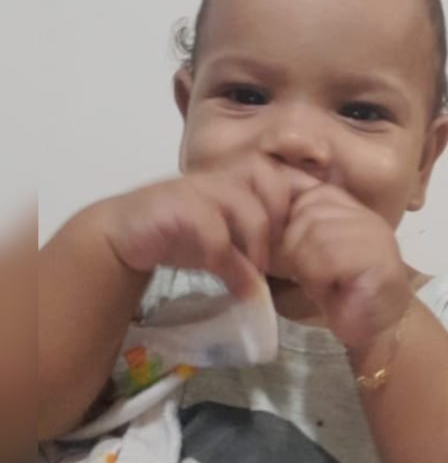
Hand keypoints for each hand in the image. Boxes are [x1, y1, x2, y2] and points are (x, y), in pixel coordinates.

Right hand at [96, 154, 318, 294]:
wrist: (123, 236)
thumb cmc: (181, 235)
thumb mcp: (228, 242)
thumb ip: (258, 246)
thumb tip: (296, 273)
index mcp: (239, 179)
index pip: (284, 176)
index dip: (303, 203)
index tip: (308, 240)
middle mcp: (222, 176)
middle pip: (272, 180)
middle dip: (284, 219)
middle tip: (285, 256)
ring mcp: (199, 187)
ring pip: (246, 204)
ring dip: (258, 244)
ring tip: (259, 274)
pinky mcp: (177, 205)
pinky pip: (214, 230)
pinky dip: (229, 263)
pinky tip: (235, 286)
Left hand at [280, 184, 412, 347]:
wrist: (379, 330)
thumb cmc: (343, 296)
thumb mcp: (314, 256)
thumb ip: (300, 232)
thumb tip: (265, 216)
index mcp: (351, 210)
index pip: (309, 193)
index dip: (291, 223)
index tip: (295, 255)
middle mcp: (365, 216)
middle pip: (307, 213)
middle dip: (297, 248)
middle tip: (311, 275)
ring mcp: (374, 234)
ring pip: (316, 233)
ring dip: (308, 266)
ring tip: (323, 283)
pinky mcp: (378, 257)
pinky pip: (329, 256)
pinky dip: (320, 278)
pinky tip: (333, 290)